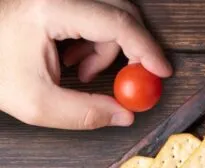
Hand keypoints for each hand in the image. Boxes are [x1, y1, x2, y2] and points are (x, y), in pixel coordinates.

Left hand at [0, 0, 171, 129]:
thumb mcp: (38, 104)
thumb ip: (86, 114)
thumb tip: (126, 115)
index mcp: (51, 10)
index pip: (117, 22)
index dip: (146, 49)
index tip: (162, 72)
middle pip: (121, 11)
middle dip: (131, 49)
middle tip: (130, 80)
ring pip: (109, 15)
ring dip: (108, 49)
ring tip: (81, 73)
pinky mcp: (58, 3)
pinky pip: (94, 16)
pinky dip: (94, 42)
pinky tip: (72, 60)